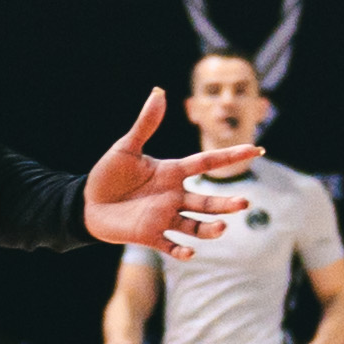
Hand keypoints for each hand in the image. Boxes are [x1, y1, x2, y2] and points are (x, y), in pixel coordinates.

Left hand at [82, 91, 255, 254]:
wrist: (87, 202)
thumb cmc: (107, 174)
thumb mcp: (126, 147)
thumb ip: (146, 124)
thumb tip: (159, 91)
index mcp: (172, 172)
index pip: (207, 163)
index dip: (231, 156)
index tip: (256, 149)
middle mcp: (174, 196)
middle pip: (207, 200)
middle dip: (226, 204)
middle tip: (244, 203)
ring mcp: (164, 217)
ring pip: (195, 225)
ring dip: (210, 228)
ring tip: (222, 227)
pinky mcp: (150, 235)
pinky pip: (170, 245)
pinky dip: (181, 250)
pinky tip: (190, 252)